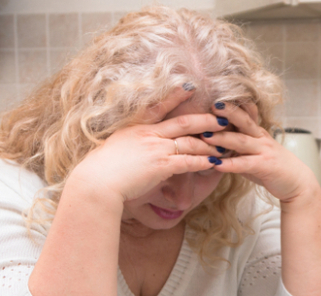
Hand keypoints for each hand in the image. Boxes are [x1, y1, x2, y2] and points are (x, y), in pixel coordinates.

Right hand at [69, 86, 227, 201]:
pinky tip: (215, 163)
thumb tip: (140, 154)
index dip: (175, 96)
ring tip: (224, 146)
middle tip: (222, 119)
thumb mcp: (116, 152)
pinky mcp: (161, 165)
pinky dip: (203, 162)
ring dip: (209, 145)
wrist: (96, 182)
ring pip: (190, 142)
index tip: (190, 87)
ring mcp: (156, 149)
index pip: (158, 108)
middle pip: (183, 123)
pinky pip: (189, 161)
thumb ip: (132, 149)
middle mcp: (149, 135)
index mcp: (137, 129)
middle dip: (205, 120)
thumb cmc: (101, 171)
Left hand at [202, 102, 318, 201]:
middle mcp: (261, 138)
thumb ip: (239, 143)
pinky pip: (245, 164)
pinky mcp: (266, 166)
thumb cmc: (272, 167)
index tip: (213, 95)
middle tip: (210, 106)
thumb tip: (216, 136)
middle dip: (227, 112)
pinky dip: (230, 164)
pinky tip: (216, 165)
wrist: (297, 183)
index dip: (231, 104)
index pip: (245, 113)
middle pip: (244, 121)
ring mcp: (264, 151)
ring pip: (242, 141)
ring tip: (205, 136)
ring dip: (223, 138)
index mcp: (257, 132)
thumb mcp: (256, 150)